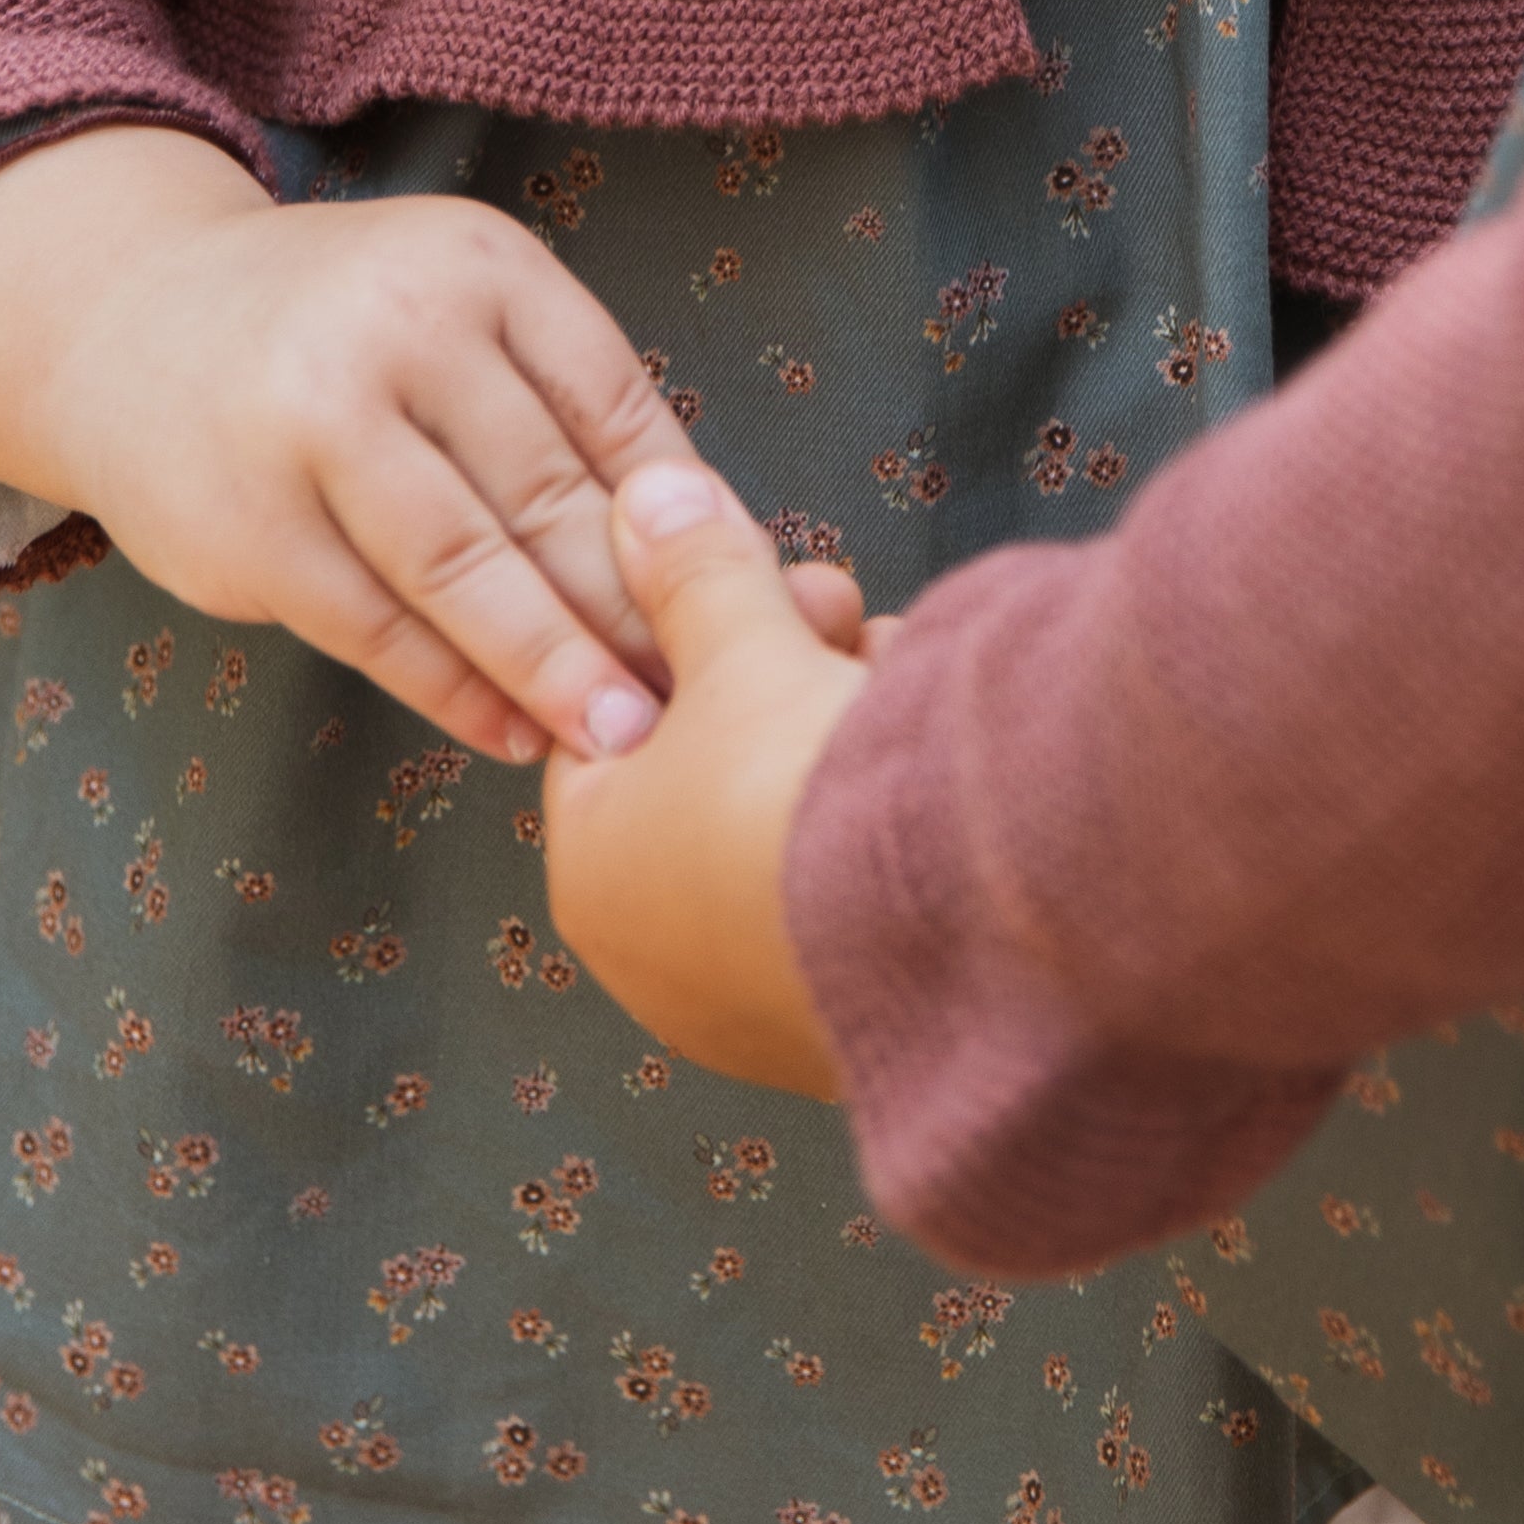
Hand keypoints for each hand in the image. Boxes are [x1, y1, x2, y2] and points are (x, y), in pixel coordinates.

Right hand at [0, 124, 698, 768]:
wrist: (131, 321)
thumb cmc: (341, 327)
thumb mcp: (455, 303)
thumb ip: (559, 398)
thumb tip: (697, 536)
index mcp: (479, 267)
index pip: (613, 404)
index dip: (679, 519)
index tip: (736, 601)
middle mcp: (399, 331)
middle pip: (546, 493)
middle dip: (632, 610)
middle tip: (698, 695)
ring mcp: (313, 428)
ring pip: (464, 571)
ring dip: (552, 667)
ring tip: (621, 736)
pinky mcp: (250, 528)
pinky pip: (376, 628)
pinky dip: (453, 690)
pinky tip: (510, 732)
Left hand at [541, 445, 877, 1095]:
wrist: (931, 930)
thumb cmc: (793, 789)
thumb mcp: (741, 647)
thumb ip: (693, 568)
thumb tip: (643, 496)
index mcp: (592, 866)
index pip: (619, 719)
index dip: (692, 631)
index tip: (762, 586)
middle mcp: (653, 957)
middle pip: (713, 770)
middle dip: (780, 675)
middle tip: (840, 619)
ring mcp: (751, 1005)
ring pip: (787, 831)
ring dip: (840, 741)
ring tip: (896, 683)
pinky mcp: (842, 1027)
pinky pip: (847, 897)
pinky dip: (880, 829)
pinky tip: (929, 766)